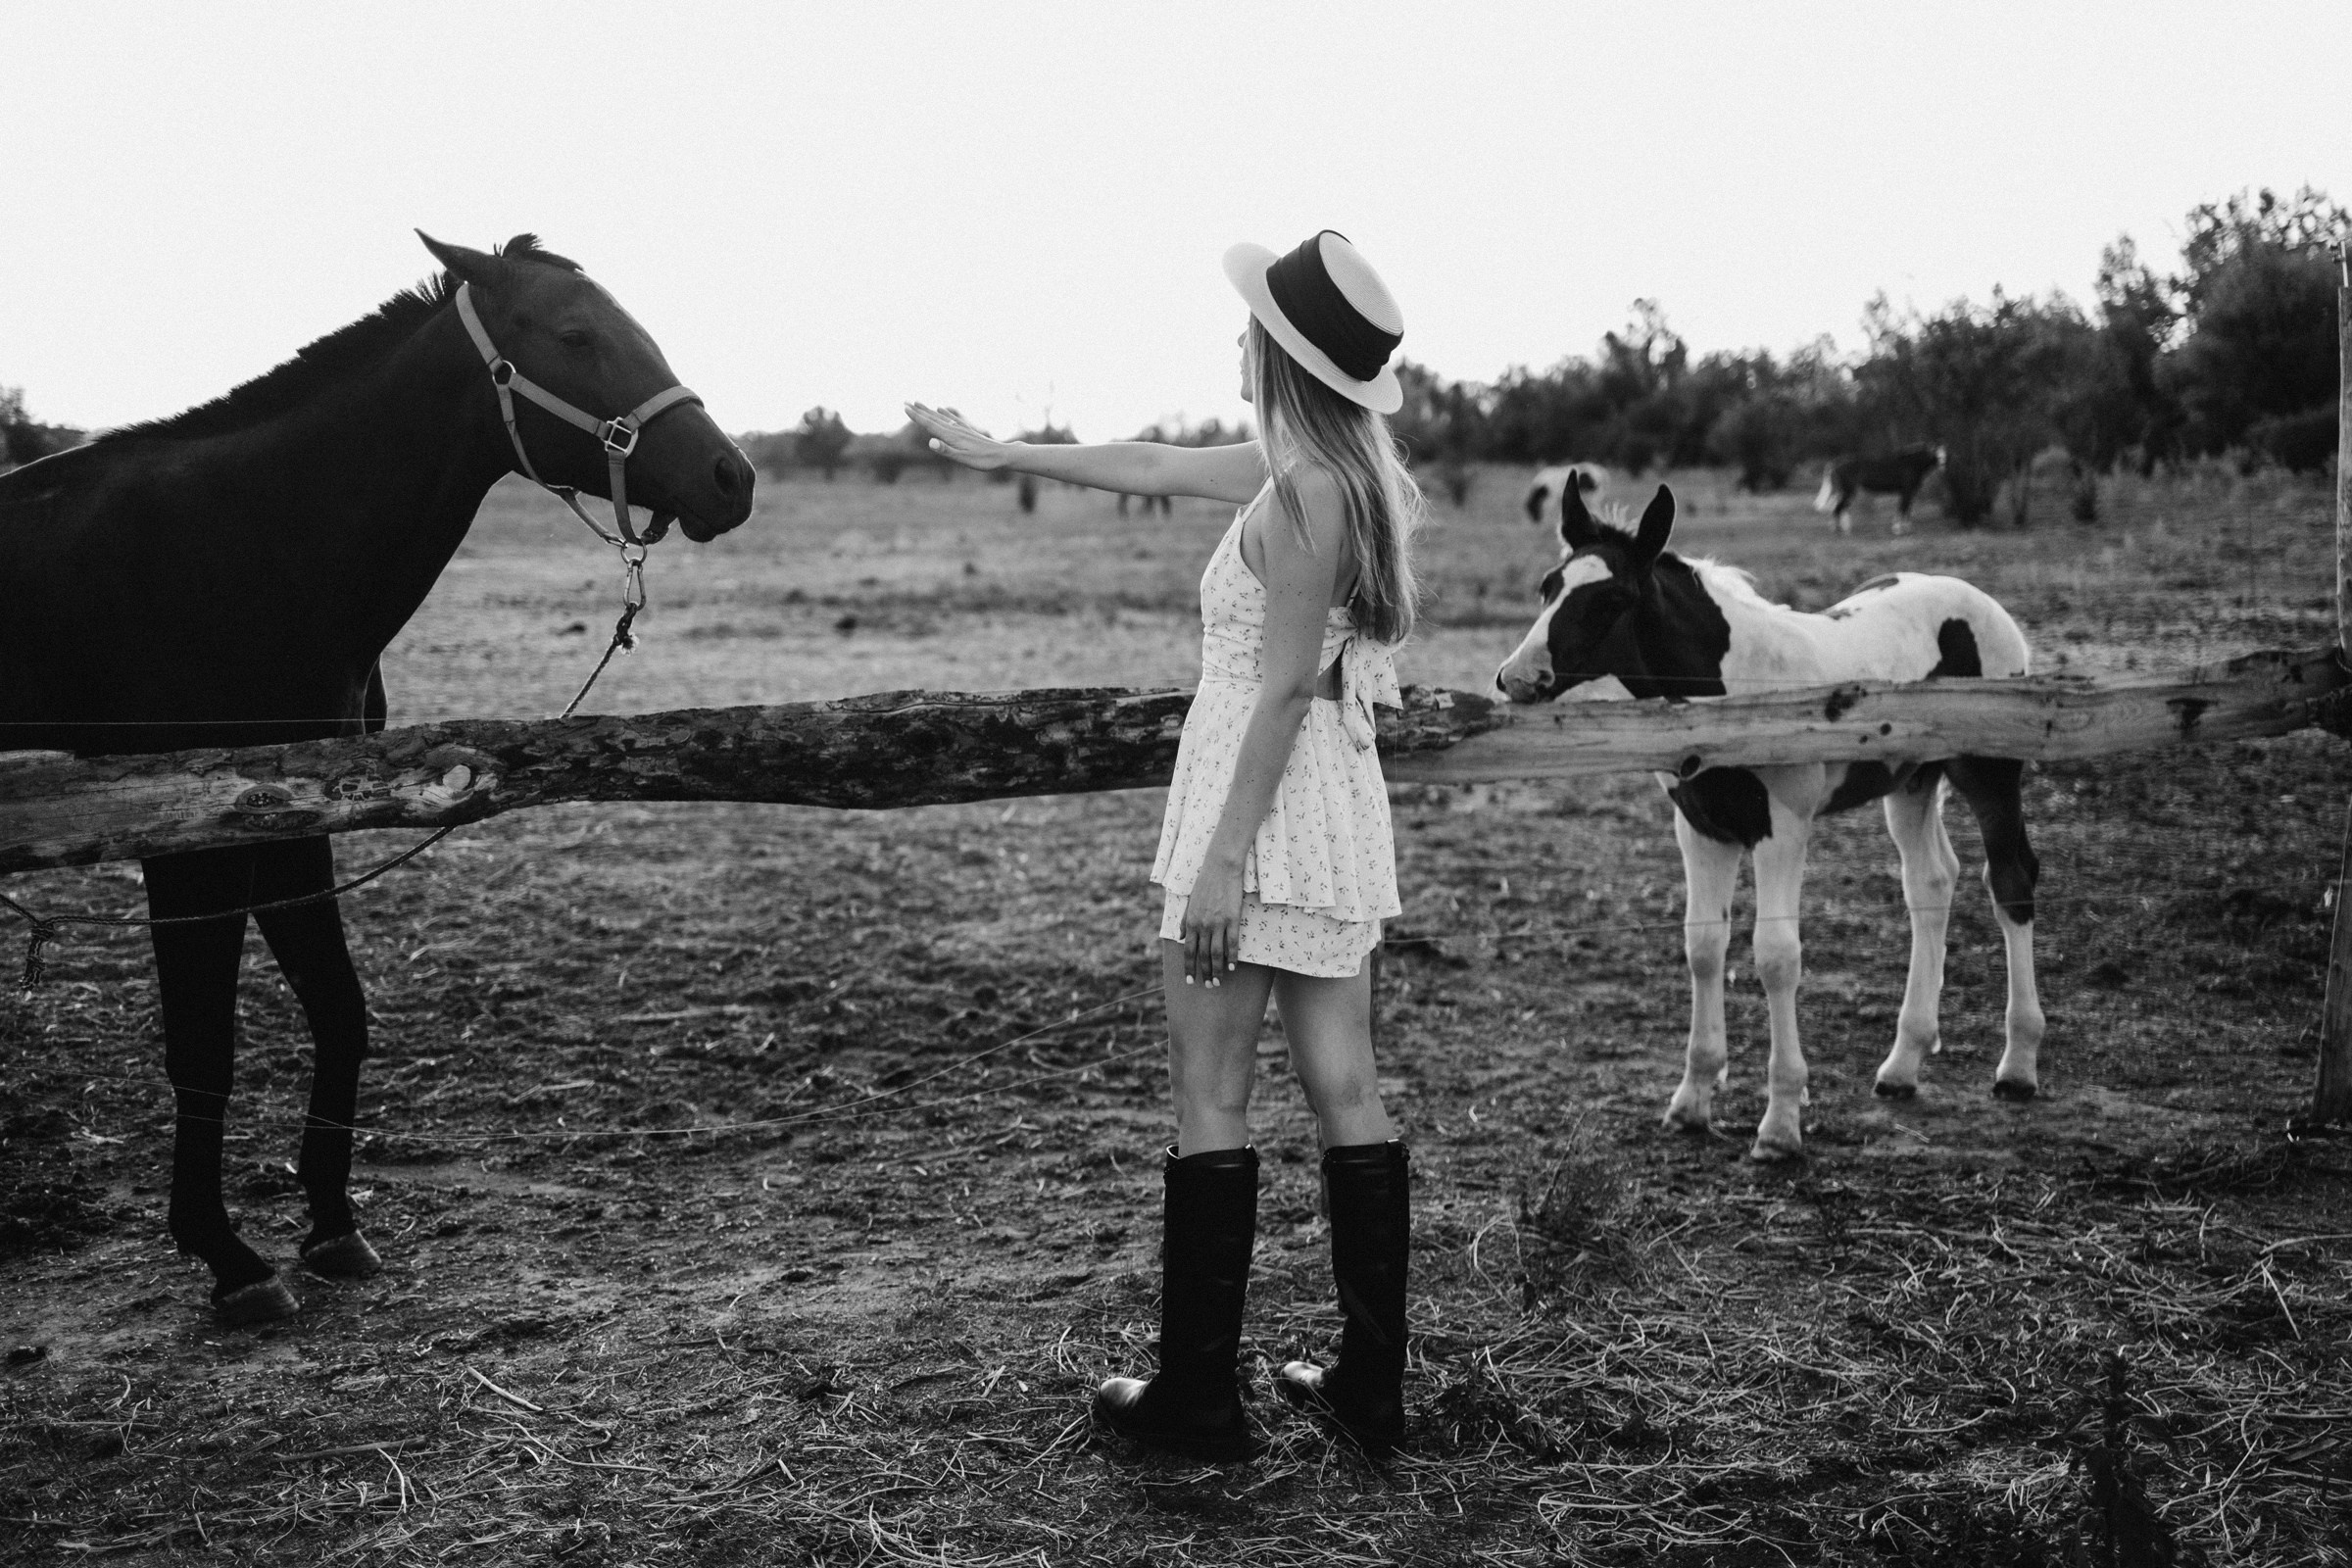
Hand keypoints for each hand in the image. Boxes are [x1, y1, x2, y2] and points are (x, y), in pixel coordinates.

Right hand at [904, 402, 1011, 470]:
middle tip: (905, 401)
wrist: (1002, 455)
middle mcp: (955, 430)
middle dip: (918, 411)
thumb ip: (946, 450)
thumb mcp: (963, 459)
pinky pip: (952, 419)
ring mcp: (961, 429)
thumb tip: (930, 442)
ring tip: (918, 403)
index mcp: (951, 436)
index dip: (917, 417)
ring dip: (928, 410)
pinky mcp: (967, 431)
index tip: (905, 407)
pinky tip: (941, 408)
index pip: (930, 425)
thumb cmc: (983, 460)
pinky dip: (944, 413)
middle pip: (933, 418)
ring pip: (941, 417)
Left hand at [1180, 852, 1246, 987]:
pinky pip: (1232, 943)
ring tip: (1219, 981)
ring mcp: (1218, 923)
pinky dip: (1232, 957)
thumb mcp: (1190, 901)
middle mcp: (1202, 925)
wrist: (1221, 867)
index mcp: (1191, 921)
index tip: (1190, 980)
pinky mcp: (1232, 919)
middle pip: (1202, 955)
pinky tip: (1232, 967)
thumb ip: (1184, 920)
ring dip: (1217, 970)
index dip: (1189, 967)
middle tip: (1208, 986)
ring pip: (1216, 953)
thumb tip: (1179, 937)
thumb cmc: (1205, 883)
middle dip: (1204, 973)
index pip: (1188, 950)